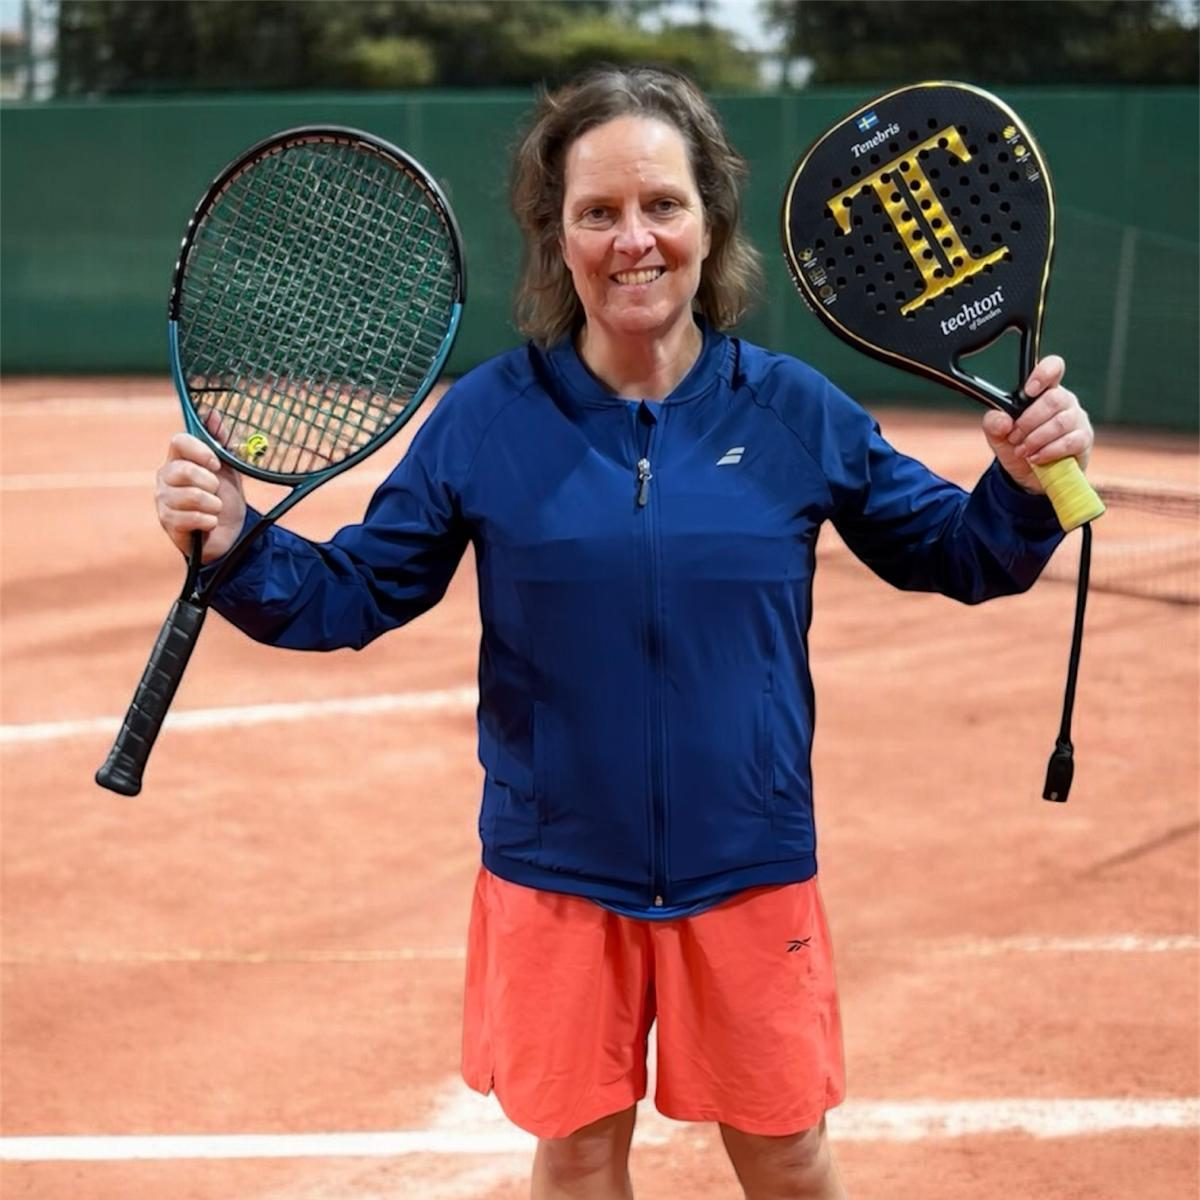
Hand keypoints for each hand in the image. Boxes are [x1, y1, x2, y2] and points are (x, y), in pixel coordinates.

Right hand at [155, 429, 245, 561]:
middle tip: (216, 491)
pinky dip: (210, 521)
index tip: (216, 463)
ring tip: (215, 508)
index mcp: (179, 459)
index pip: (179, 441)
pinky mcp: (168, 522)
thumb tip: (211, 413)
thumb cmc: (225, 498)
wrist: (229, 533)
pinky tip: (209, 523)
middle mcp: (166, 477)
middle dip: (211, 483)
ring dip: (214, 504)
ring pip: (192, 495)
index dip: (201, 451)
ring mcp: (164, 500)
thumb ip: (220, 442)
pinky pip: (193, 517)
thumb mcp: (228, 468)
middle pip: (185, 470)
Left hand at [981, 355, 1092, 493]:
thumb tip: (1004, 420)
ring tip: (1023, 451)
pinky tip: (1036, 457)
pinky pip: (1070, 441)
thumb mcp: (998, 436)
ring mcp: (1077, 420)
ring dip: (1036, 438)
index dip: (1044, 373)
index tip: (1029, 390)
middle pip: (1053, 399)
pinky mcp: (1083, 440)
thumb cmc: (1017, 448)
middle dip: (1028, 421)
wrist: (1028, 478)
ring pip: (1061, 422)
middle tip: (1014, 437)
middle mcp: (1064, 401)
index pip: (1053, 369)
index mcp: (1044, 392)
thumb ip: (993, 423)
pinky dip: (1048, 451)